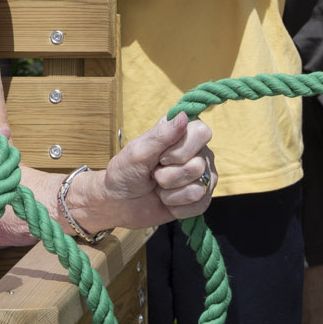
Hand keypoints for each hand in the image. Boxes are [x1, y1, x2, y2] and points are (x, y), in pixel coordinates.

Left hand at [82, 113, 216, 232]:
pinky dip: (176, 207)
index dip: (181, 149)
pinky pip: (199, 205)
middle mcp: (198, 152)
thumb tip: (183, 116)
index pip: (202, 133)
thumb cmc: (126, 172)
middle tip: (154, 174)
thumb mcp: (138, 152)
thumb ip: (161, 135)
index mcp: (183, 133)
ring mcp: (203, 176)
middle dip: (168, 176)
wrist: (119, 203)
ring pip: (198, 188)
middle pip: (198, 165)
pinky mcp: (202, 199)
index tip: (160, 157)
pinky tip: (166, 201)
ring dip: (170, 193)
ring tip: (159, 187)